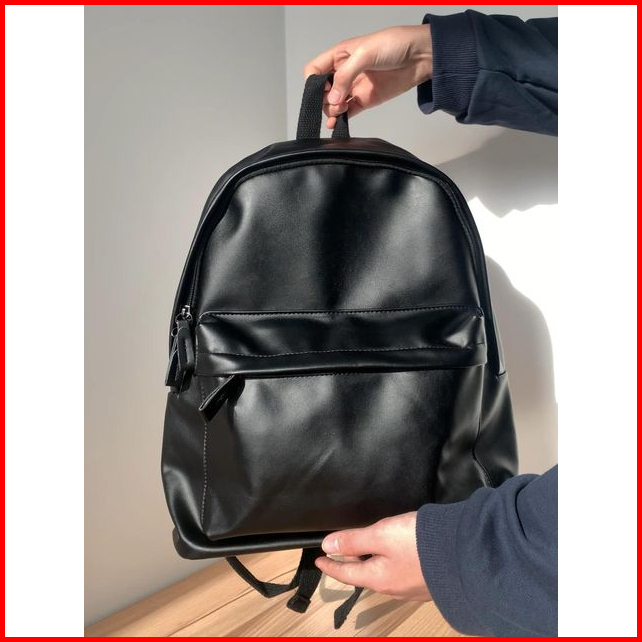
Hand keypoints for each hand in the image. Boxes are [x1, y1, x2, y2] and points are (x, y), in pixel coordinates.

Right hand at [304, 25, 432, 128]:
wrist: (420, 56)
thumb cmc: (394, 45)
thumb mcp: (365, 54)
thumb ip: (345, 76)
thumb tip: (332, 99)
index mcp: (340, 55)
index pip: (315, 69)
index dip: (313, 82)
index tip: (322, 90)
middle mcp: (344, 72)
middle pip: (322, 90)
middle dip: (323, 99)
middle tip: (336, 102)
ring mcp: (354, 87)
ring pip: (333, 104)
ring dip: (332, 110)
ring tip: (341, 109)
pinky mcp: (365, 100)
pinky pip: (347, 112)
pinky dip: (340, 119)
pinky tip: (336, 124)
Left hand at [315, 512, 431, 600]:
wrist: (465, 552)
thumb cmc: (418, 543)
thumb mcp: (381, 535)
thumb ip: (354, 539)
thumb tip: (327, 545)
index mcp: (378, 579)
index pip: (346, 573)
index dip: (331, 565)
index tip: (318, 559)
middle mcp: (394, 588)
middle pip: (365, 574)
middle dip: (351, 563)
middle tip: (340, 551)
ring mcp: (412, 587)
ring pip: (383, 574)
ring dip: (370, 563)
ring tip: (364, 550)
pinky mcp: (428, 580)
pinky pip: (400, 573)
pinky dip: (389, 563)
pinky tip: (396, 553)